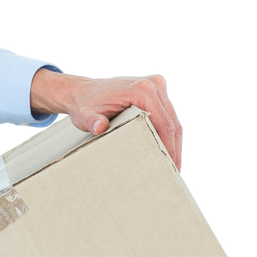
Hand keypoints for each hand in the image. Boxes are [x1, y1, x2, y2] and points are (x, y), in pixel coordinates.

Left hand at [31, 69, 183, 171]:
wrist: (82, 91)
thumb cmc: (84, 105)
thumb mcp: (84, 116)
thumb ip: (92, 121)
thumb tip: (99, 127)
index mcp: (142, 90)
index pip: (165, 125)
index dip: (170, 148)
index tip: (170, 168)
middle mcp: (153, 84)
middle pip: (173, 123)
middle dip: (174, 149)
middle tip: (173, 172)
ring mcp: (155, 85)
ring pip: (172, 119)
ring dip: (173, 142)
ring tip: (171, 165)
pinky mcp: (155, 90)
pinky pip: (166, 114)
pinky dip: (167, 132)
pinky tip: (166, 149)